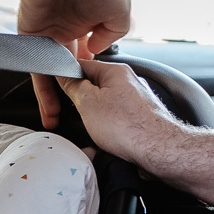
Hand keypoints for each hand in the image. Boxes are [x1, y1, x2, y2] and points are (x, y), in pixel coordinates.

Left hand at [21, 0, 130, 129]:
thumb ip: (114, 33)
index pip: (94, 49)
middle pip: (74, 65)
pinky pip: (38, 73)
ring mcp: (50, 37)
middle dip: (77, 87)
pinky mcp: (33, 43)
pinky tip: (49, 112)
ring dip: (58, 99)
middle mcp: (71, 29)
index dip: (97, 68)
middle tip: (82, 109)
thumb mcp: (121, 9)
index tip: (102, 88)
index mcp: (93, 19)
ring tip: (60, 121)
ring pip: (55, 74)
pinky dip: (43, 94)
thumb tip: (96, 53)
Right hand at [55, 58, 183, 170]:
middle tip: (74, 113)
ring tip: (94, 128)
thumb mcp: (87, 102)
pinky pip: (115, 117)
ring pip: (104, 103)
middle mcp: (128, 82)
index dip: (65, 76)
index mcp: (115, 70)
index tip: (55, 89)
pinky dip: (107, 126)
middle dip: (79, 100)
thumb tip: (63, 74)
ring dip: (94, 115)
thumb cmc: (130, 126)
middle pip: (93, 85)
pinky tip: (107, 136)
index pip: (81, 65)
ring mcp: (135, 100)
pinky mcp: (139, 117)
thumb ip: (72, 85)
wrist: (158, 148)